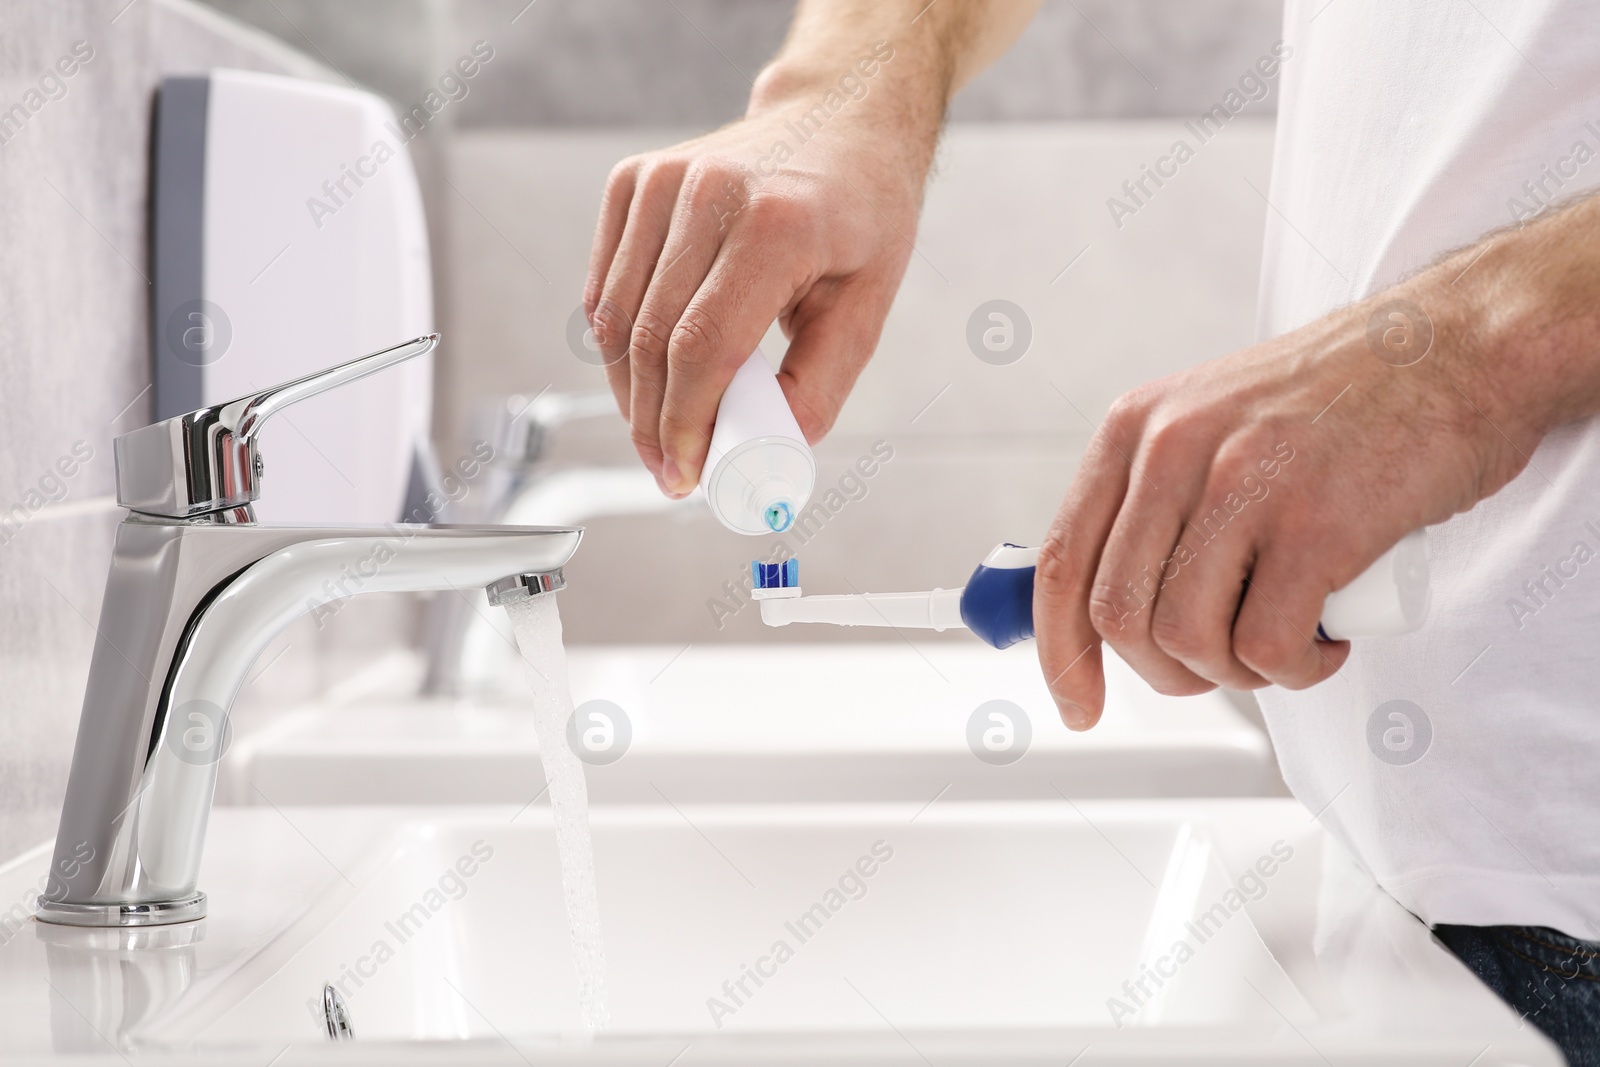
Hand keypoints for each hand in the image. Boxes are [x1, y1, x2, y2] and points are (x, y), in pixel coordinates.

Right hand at [583, 63, 932, 496]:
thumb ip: (818, 386)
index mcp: (775, 223)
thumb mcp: (868, 306)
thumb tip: (765, 453)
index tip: (689, 474)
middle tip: (672, 473)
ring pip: (616, 321)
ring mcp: (661, 181)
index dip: (686, 424)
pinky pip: (606, 289)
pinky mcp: (632, 182)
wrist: (840, 121)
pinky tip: (649, 376)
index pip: (702, 348)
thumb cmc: (860, 215)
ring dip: (631, 394)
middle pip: (652, 341)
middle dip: (654, 424)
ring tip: (662, 434)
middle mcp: (709, 192)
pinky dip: (619, 345)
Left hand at [1033, 284, 1539, 728]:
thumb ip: (1156, 499)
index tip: (1078, 704)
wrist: (1457, 347)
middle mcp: (1174, 449)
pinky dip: (1295, 671)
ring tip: (1283, 645)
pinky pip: (1269, 648)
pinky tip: (1327, 641)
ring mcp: (1244, 484)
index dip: (1060, 652)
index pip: (1061, 563)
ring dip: (1233, 674)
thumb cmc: (1342, 400)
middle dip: (1165, 671)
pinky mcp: (1317, 524)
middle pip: (1118, 615)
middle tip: (1220, 668)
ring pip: (1186, 639)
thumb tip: (1109, 604)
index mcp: (1136, 428)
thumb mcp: (1213, 421)